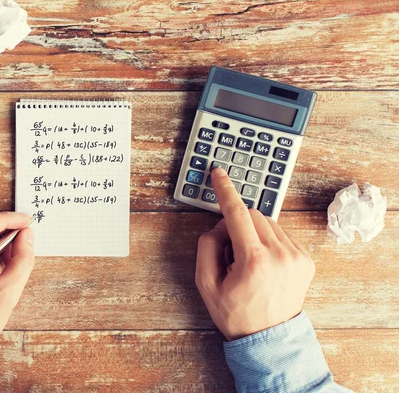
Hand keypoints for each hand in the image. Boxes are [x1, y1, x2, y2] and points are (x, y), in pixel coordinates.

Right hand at [195, 167, 314, 340]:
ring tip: (248, 262)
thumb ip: (207, 246)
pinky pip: (282, 235)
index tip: (219, 173)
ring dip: (254, 233)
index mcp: (254, 260)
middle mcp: (280, 254)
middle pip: (253, 215)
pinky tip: (263, 264)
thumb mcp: (206, 283)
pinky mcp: (305, 260)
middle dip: (237, 224)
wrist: (269, 339)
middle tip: (229, 251)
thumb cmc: (235, 313)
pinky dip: (268, 241)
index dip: (225, 191)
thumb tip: (220, 225)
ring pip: (268, 223)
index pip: (237, 214)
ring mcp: (296, 257)